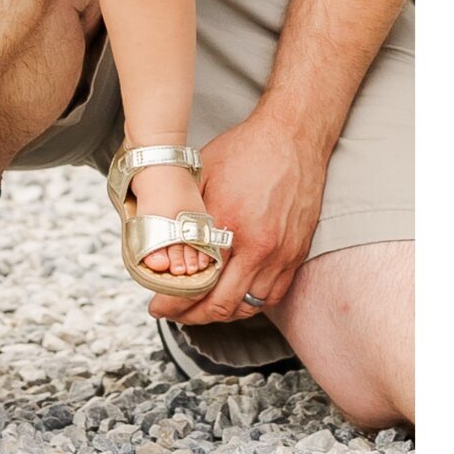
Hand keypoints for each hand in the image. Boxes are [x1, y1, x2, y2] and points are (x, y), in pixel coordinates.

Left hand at [150, 104, 327, 328]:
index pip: (196, 284)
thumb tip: (161, 243)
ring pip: (249, 306)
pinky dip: (251, 302)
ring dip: (223, 313)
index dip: (172, 303)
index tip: (157, 307)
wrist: (294, 137)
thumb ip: (184, 214)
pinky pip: (272, 294)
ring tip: (202, 308)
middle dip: (192, 317)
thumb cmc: (246, 151)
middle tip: (175, 313)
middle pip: (222, 306)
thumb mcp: (202, 176)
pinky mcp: (296, 252)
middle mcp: (259, 246)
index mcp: (229, 226)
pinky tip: (235, 295)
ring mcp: (282, 253)